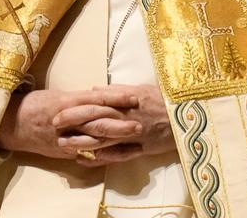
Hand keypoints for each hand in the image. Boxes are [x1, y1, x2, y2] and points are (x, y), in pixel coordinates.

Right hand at [0, 88, 140, 161]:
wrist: (10, 123)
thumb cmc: (36, 104)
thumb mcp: (58, 95)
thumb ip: (81, 98)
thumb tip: (104, 94)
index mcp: (66, 101)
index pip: (96, 98)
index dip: (116, 98)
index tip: (135, 97)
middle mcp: (66, 120)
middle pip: (97, 121)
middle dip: (119, 124)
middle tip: (139, 123)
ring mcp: (63, 137)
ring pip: (92, 140)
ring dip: (114, 141)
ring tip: (133, 140)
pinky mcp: (61, 150)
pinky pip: (84, 154)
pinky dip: (101, 155)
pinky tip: (116, 155)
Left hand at [54, 84, 175, 165]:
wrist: (191, 114)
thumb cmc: (166, 98)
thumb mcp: (142, 88)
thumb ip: (117, 90)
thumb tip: (92, 90)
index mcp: (130, 99)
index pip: (99, 103)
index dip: (78, 107)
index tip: (60, 109)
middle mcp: (130, 117)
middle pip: (98, 120)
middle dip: (75, 124)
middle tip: (55, 125)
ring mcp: (136, 134)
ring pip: (106, 139)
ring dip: (83, 142)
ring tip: (64, 144)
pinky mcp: (143, 148)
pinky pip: (120, 155)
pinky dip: (103, 157)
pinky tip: (87, 159)